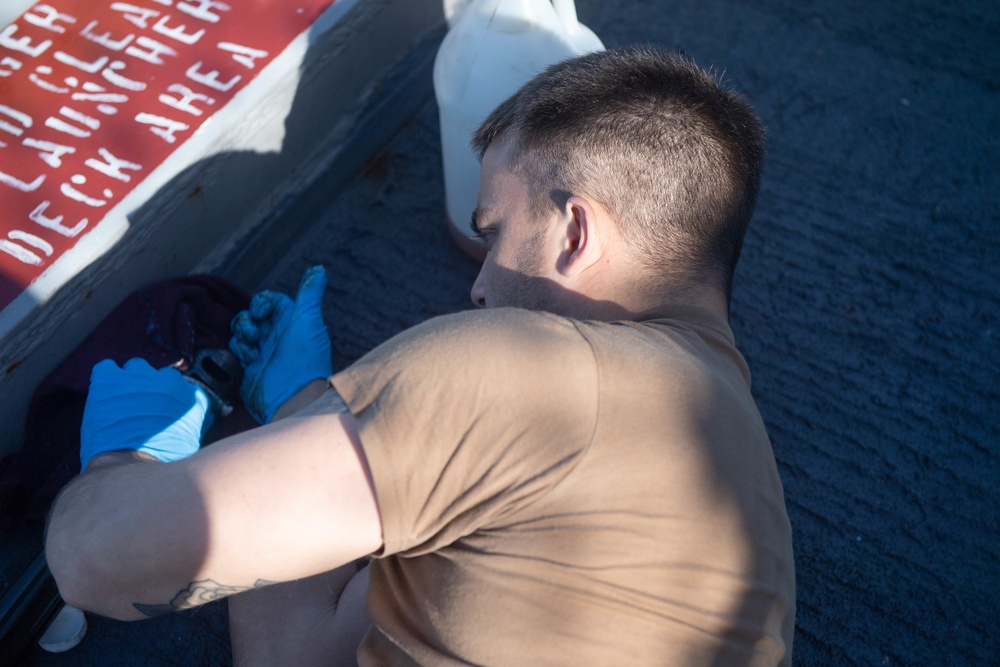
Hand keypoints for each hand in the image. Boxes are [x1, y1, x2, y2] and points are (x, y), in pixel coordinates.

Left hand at [80, 358, 212, 469]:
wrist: (131, 467)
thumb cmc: (162, 463)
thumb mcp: (191, 445)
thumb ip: (194, 424)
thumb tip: (198, 421)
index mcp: (191, 397)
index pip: (186, 389)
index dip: (173, 401)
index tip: (165, 411)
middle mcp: (169, 381)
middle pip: (161, 376)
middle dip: (153, 389)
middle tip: (142, 409)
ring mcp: (139, 377)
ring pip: (136, 368)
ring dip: (130, 382)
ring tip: (121, 403)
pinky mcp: (110, 379)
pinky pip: (106, 368)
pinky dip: (105, 378)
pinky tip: (103, 396)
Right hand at [229, 266, 332, 422]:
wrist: (292, 396)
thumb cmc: (305, 358)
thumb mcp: (309, 320)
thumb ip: (310, 293)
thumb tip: (319, 268)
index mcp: (292, 322)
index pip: (270, 301)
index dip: (262, 302)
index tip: (262, 311)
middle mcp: (277, 335)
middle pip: (252, 314)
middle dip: (248, 319)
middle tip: (255, 332)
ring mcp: (263, 351)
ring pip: (241, 330)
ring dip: (243, 335)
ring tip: (252, 349)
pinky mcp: (250, 366)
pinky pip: (236, 348)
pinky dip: (239, 350)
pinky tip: (248, 359)